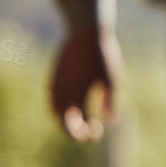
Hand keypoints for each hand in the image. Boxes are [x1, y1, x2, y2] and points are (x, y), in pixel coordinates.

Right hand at [49, 24, 120, 141]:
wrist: (85, 31)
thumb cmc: (102, 55)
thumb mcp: (112, 79)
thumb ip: (111, 102)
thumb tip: (110, 122)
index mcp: (75, 95)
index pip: (73, 124)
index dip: (82, 133)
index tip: (93, 135)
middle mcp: (61, 91)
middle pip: (61, 120)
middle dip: (72, 131)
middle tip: (87, 134)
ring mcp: (55, 83)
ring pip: (54, 109)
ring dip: (65, 119)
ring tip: (80, 121)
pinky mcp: (54, 75)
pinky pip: (53, 97)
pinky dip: (61, 107)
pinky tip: (73, 106)